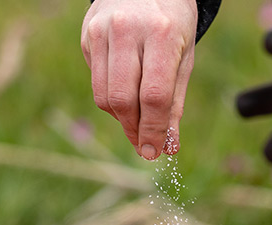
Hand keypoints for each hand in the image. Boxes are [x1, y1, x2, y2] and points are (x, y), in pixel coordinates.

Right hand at [81, 0, 197, 159]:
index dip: (154, 130)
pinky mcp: (88, 36)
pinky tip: (127, 98)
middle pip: (124, 99)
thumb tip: (169, 147)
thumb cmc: (172, 24)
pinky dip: (112, 101)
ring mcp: (102, 31)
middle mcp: (128, 30)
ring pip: (104, 95)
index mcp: (161, 35)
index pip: (154, 96)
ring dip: (122, 121)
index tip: (155, 153)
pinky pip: (97, 82)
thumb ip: (174, 103)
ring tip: (138, 126)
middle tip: (145, 147)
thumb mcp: (183, 59)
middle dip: (135, 131)